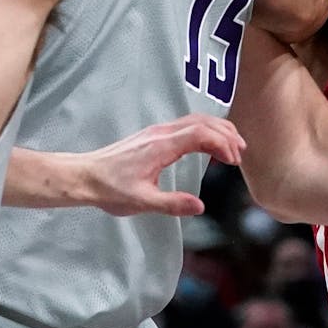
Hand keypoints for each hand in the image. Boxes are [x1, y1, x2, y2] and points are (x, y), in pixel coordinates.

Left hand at [79, 114, 245, 216]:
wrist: (86, 176)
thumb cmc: (110, 189)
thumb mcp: (142, 202)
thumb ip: (172, 204)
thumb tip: (200, 206)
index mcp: (161, 146)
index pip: (200, 133)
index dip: (221, 143)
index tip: (234, 161)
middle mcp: (161, 133)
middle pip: (202, 121)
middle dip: (225, 133)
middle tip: (241, 152)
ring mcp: (157, 132)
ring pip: (195, 120)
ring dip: (216, 130)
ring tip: (232, 148)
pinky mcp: (154, 136)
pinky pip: (186, 126)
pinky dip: (204, 132)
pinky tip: (209, 148)